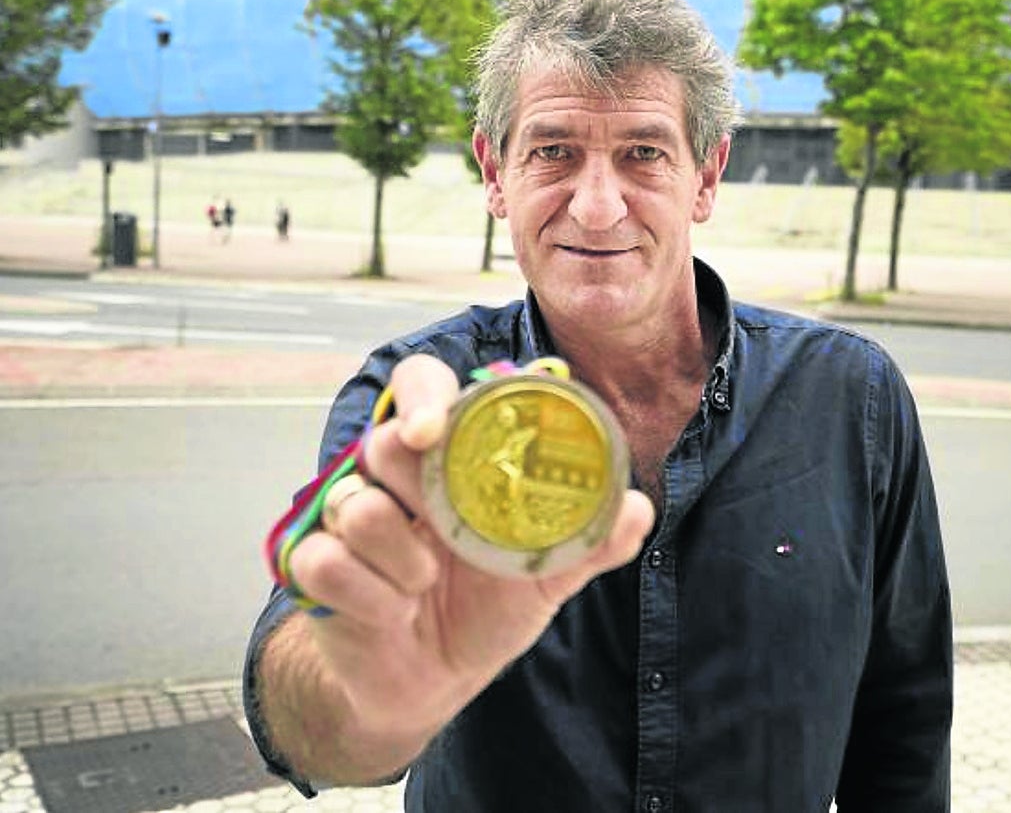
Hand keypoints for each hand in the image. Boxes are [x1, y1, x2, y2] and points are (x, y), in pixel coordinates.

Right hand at [283, 353, 655, 752]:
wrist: (433, 679)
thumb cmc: (485, 605)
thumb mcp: (545, 573)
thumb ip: (590, 539)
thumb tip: (637, 509)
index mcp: (445, 459)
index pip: (421, 388)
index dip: (426, 395)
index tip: (435, 427)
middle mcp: (392, 477)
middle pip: (382, 442)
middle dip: (416, 484)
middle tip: (443, 523)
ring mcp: (348, 519)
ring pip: (354, 503)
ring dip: (400, 555)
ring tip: (427, 582)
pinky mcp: (315, 568)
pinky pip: (324, 562)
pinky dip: (369, 595)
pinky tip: (393, 612)